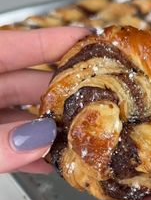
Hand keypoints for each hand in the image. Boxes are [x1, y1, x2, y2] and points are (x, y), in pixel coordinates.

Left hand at [0, 27, 89, 173]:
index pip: (12, 46)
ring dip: (47, 128)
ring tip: (78, 135)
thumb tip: (40, 139)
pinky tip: (47, 161)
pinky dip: (26, 151)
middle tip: (94, 96)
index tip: (85, 38)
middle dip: (61, 91)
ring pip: (19, 114)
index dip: (50, 41)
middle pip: (25, 82)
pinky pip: (7, 140)